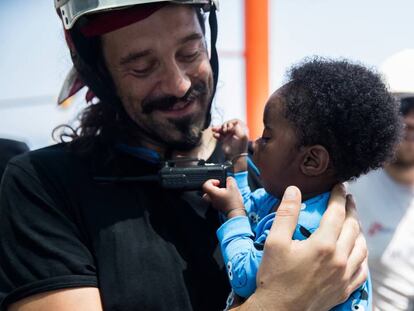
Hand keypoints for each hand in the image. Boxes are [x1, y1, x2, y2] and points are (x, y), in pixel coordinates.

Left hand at [202, 177, 245, 217]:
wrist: (236, 213)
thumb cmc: (234, 202)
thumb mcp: (233, 187)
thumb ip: (230, 180)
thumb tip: (228, 178)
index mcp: (213, 193)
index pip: (205, 185)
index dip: (211, 181)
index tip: (218, 182)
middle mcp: (211, 199)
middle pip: (206, 191)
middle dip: (212, 187)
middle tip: (219, 186)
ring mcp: (214, 204)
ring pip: (210, 196)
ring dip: (216, 192)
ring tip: (224, 192)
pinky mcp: (218, 207)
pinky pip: (215, 200)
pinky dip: (219, 197)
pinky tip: (226, 197)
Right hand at [212, 119, 248, 159]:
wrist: (235, 156)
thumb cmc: (240, 146)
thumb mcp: (242, 135)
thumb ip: (237, 127)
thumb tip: (230, 125)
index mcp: (241, 130)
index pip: (235, 121)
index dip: (231, 122)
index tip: (229, 126)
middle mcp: (235, 132)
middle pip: (227, 125)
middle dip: (224, 126)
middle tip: (224, 130)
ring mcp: (229, 136)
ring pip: (222, 129)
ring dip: (218, 129)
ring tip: (214, 129)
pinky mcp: (224, 140)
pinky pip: (219, 135)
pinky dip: (216, 135)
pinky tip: (215, 135)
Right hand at [235, 184, 367, 310]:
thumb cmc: (274, 277)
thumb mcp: (275, 242)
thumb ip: (286, 214)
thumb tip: (294, 190)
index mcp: (322, 245)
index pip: (336, 213)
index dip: (338, 196)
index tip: (339, 186)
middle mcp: (338, 259)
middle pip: (352, 227)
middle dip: (351, 209)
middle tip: (348, 198)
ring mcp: (344, 276)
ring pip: (361, 247)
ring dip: (358, 230)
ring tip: (353, 221)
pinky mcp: (344, 289)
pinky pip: (362, 269)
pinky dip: (361, 255)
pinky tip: (356, 251)